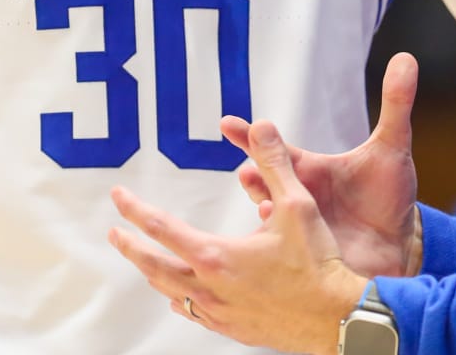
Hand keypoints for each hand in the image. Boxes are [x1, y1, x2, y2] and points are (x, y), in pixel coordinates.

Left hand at [109, 119, 367, 354]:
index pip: (160, 227)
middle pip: (154, 266)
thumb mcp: (297, 205)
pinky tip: (182, 299)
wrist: (340, 320)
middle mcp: (210, 287)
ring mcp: (220, 313)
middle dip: (131, 248)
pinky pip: (195, 314)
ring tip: (145, 263)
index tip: (117, 197)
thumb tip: (261, 125)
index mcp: (216, 256)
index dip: (134, 209)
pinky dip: (182, 301)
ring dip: (155, 274)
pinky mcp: (235, 330)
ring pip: (172, 293)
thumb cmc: (319, 265)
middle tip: (115, 234)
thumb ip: (275, 163)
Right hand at [226, 51, 422, 277]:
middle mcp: (296, 198)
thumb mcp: (392, 147)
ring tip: (267, 206)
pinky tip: (290, 241)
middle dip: (254, 176)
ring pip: (271, 220)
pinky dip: (283, 249)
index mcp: (306, 170)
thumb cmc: (388, 194)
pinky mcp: (309, 260)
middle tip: (249, 170)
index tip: (227, 123)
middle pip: (264, 184)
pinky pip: (288, 256)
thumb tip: (406, 57)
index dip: (248, 135)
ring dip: (267, 212)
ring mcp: (299, 231)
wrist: (401, 244)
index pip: (272, 149)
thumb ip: (396, 103)